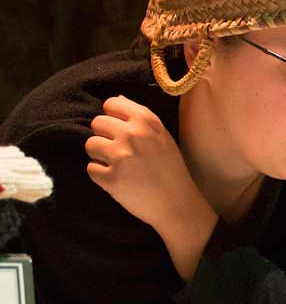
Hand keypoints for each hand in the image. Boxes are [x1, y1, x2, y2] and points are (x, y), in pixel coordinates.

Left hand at [85, 96, 203, 231]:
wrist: (177, 204)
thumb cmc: (170, 169)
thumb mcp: (163, 136)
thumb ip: (141, 118)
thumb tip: (116, 99)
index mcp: (147, 121)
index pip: (111, 104)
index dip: (112, 118)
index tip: (120, 131)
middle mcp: (133, 135)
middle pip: (97, 123)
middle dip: (105, 137)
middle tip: (120, 152)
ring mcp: (121, 157)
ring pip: (90, 145)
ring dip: (100, 156)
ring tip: (118, 166)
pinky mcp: (111, 179)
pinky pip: (91, 169)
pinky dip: (101, 176)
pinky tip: (118, 180)